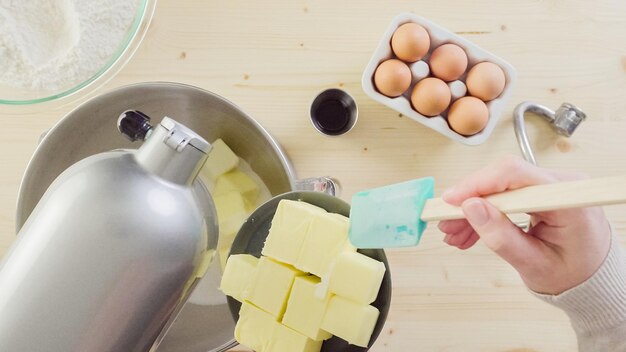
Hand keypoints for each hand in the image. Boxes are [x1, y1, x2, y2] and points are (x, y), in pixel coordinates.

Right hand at [439, 156, 610, 294]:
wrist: (592, 280)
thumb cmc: (573, 275)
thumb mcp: (533, 264)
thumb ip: (501, 236)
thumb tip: (471, 208)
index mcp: (567, 199)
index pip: (515, 174)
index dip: (478, 183)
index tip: (451, 200)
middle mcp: (560, 184)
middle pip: (502, 179)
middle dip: (470, 200)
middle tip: (446, 221)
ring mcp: (549, 186)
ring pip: (499, 188)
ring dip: (473, 209)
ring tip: (454, 232)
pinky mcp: (540, 193)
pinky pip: (504, 195)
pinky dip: (485, 212)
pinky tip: (468, 230)